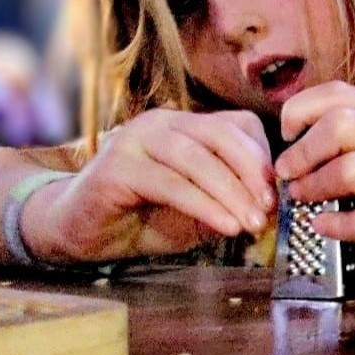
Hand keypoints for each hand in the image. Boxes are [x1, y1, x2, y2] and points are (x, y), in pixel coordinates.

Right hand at [44, 109, 276, 260]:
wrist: (77, 231)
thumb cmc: (139, 218)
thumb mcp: (195, 210)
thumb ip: (226, 202)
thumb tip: (267, 208)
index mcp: (184, 126)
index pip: (237, 126)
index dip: (261, 158)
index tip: (277, 195)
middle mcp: (161, 123)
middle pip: (221, 135)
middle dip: (252, 172)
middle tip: (269, 209)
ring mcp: (135, 139)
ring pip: (197, 158)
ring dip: (230, 192)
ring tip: (251, 223)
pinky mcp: (117, 166)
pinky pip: (170, 183)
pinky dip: (203, 205)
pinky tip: (223, 226)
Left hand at [274, 81, 354, 278]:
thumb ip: (335, 136)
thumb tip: (287, 134)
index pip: (338, 93)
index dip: (301, 109)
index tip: (287, 135)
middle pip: (342, 125)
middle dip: (304, 150)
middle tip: (286, 172)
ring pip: (353, 170)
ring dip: (315, 185)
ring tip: (300, 197)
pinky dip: (335, 225)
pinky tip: (320, 225)